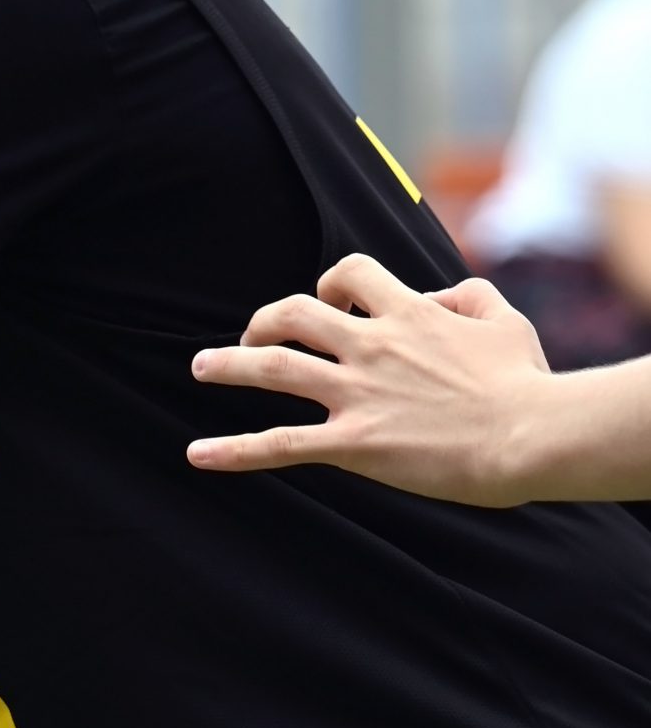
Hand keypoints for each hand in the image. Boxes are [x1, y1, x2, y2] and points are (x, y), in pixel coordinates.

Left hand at [186, 250, 551, 504]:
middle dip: (264, 321)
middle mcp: (371, 345)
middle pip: (294, 314)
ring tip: (201, 366)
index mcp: (407, 313)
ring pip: (274, 367)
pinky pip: (280, 444)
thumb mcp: (504, 321)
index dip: (332, 281)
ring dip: (229, 365)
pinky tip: (197, 455)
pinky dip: (233, 451)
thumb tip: (439, 295)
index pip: (350, 273)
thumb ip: (468, 296)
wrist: (530, 434)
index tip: (329, 299)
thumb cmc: (525, 383)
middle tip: (252, 338)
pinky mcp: (354, 443)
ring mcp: (357, 393)